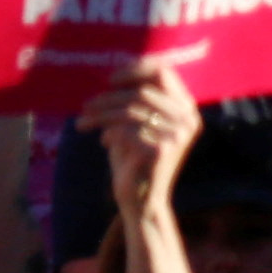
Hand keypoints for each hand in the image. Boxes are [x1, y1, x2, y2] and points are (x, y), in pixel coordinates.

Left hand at [84, 56, 201, 207]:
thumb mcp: (137, 124)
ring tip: (83, 123)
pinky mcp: (162, 150)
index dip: (135, 70)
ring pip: (130, 111)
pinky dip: (109, 134)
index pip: (163, 73)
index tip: (111, 79)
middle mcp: (187, 119)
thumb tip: (114, 74)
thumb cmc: (135, 159)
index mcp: (186, 108)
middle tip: (86, 106)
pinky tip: (105, 143)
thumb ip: (134, 100)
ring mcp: (178, 134)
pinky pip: (126, 131)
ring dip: (102, 114)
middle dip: (109, 98)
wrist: (142, 202)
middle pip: (141, 92)